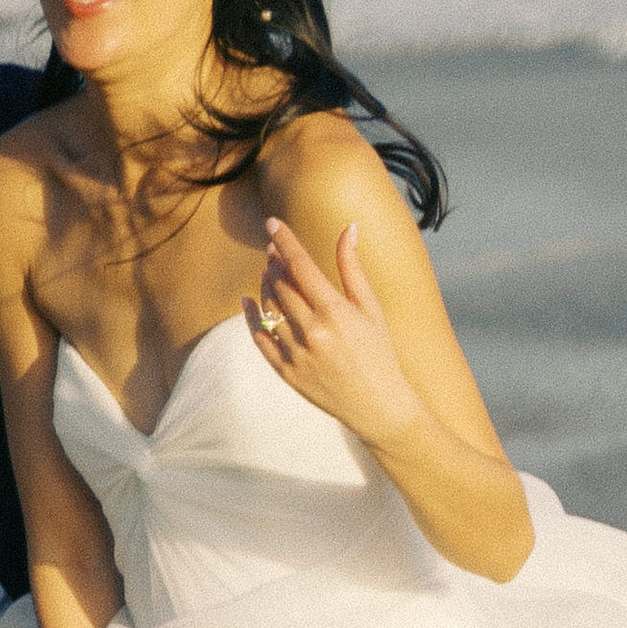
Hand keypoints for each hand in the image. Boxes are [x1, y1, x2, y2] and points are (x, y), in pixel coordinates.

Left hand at [247, 215, 424, 452]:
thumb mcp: (370, 307)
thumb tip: (348, 227)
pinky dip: (252, 319)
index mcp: (334, 312)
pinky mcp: (287, 374)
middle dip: (275, 262)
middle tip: (273, 248)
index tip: (271, 222)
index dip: (284, 241)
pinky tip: (248, 301)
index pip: (301, 265)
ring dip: (265, 285)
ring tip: (267, 272)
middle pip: (282, 285)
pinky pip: (261, 341)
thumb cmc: (379, 352)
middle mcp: (312, 332)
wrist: (376, 406)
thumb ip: (352, 267)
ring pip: (270, 310)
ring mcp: (297, 355)